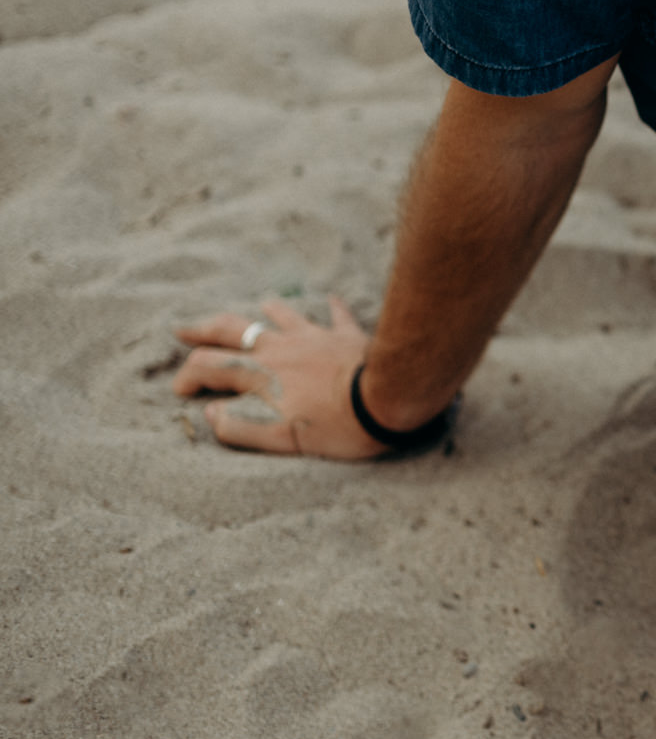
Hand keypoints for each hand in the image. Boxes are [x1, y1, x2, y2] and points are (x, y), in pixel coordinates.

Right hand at [171, 296, 382, 457]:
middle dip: (204, 329)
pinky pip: (336, 315)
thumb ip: (241, 428)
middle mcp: (282, 347)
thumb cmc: (338, 425)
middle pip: (233, 329)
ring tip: (260, 305)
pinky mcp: (347, 335)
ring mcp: (316, 336)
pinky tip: (331, 299)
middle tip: (183, 328)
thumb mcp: (283, 439)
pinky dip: (331, 307)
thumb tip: (211, 415)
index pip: (209, 366)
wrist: (390, 396)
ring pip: (283, 315)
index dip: (188, 377)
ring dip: (267, 311)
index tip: (182, 391)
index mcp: (261, 373)